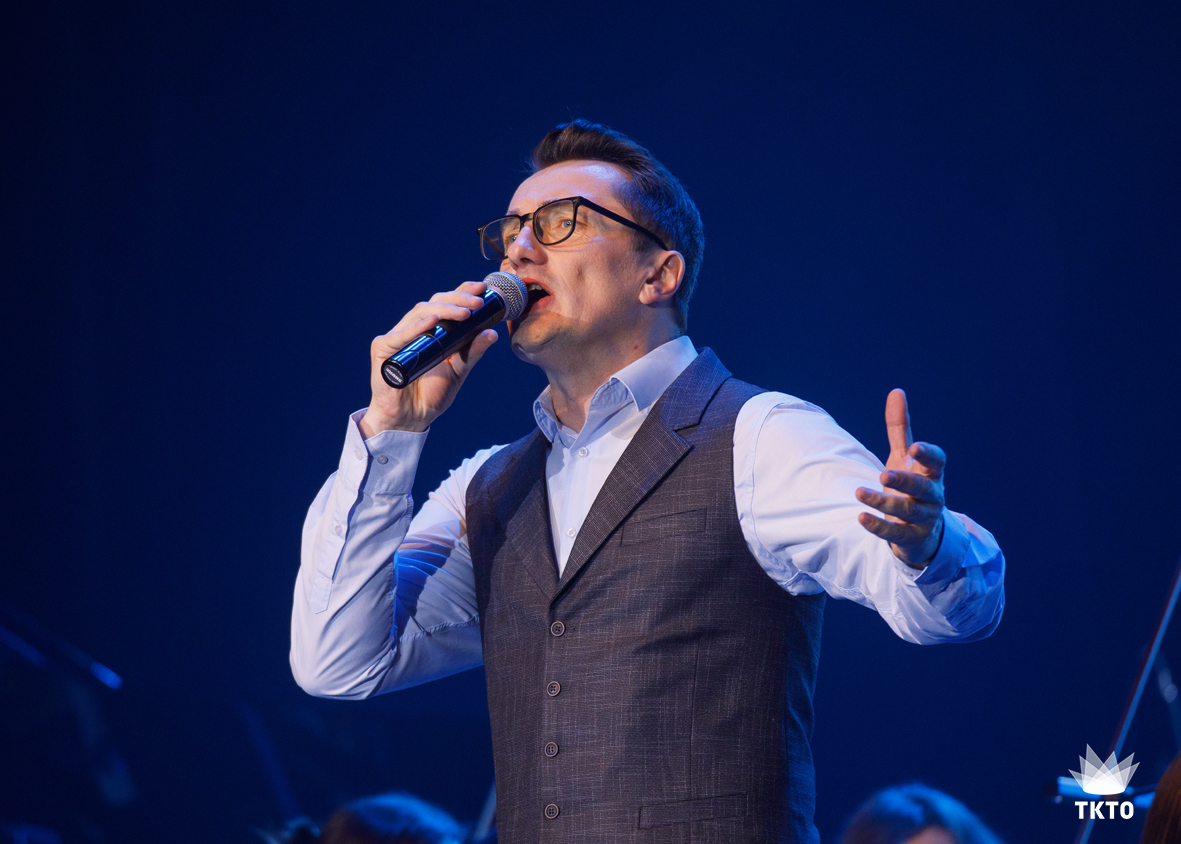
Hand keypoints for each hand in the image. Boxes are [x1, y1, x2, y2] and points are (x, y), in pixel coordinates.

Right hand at [359, 281, 498, 436]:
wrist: (411, 419)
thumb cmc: (432, 394)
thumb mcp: (459, 371)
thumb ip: (473, 352)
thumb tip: (492, 333)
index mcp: (432, 330)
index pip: (446, 304)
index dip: (462, 292)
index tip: (482, 288)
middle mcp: (414, 328)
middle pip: (434, 303)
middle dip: (458, 299)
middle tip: (478, 303)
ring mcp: (398, 337)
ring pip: (419, 313)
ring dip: (443, 310)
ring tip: (464, 313)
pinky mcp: (383, 349)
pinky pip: (399, 335)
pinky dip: (416, 328)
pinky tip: (432, 323)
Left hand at [855, 388, 945, 567]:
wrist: (921, 531)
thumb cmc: (912, 487)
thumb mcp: (904, 457)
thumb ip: (900, 428)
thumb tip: (896, 391)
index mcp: (931, 474)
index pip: (938, 462)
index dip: (928, 455)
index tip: (915, 448)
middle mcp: (931, 496)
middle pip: (923, 489)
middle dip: (905, 481)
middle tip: (883, 474)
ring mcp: (922, 519)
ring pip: (907, 511)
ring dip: (883, 502)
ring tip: (859, 492)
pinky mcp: (909, 537)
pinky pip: (894, 533)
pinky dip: (878, 526)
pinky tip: (861, 517)